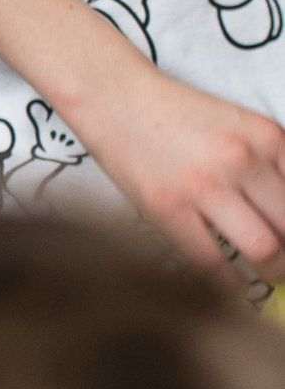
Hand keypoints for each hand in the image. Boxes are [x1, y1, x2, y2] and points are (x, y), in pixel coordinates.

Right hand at [72, 61, 284, 284]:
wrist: (119, 102)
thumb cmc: (174, 116)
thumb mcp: (238, 126)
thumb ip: (266, 162)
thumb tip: (278, 208)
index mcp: (267, 137)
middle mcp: (244, 161)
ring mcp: (207, 187)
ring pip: (263, 245)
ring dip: (273, 270)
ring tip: (270, 278)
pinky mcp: (170, 210)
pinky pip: (211, 260)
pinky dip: (229, 282)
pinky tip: (234, 286)